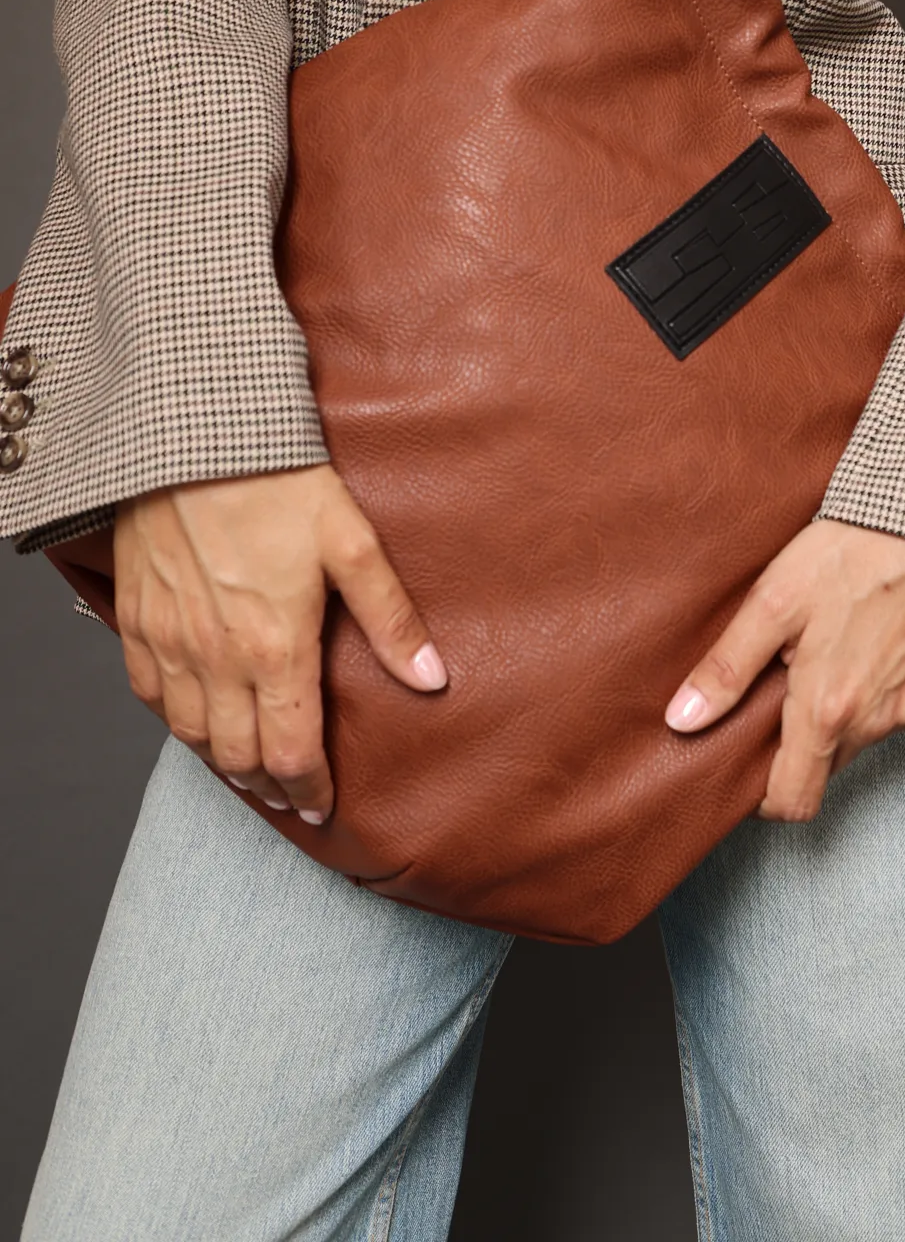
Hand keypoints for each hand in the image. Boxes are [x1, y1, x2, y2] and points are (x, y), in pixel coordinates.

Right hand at [113, 465, 445, 823]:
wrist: (195, 436)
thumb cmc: (278, 482)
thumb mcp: (352, 543)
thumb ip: (390, 619)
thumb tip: (432, 678)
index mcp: (273, 649)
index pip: (291, 752)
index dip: (309, 790)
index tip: (323, 805)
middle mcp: (215, 658)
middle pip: (237, 756)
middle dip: (268, 783)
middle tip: (289, 791)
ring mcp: (169, 641)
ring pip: (188, 734)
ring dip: (220, 759)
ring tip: (247, 765)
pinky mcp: (136, 617)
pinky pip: (147, 694)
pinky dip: (173, 719)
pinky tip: (193, 717)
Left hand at [665, 520, 904, 821]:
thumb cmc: (849, 553)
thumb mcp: (773, 601)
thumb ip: (727, 668)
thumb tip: (682, 720)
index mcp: (829, 710)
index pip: (793, 801)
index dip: (761, 797)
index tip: (742, 763)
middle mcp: (875, 723)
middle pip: (822, 769)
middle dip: (793, 744)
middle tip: (774, 687)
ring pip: (856, 740)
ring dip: (830, 717)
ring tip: (816, 656)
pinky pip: (889, 714)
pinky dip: (867, 696)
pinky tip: (857, 647)